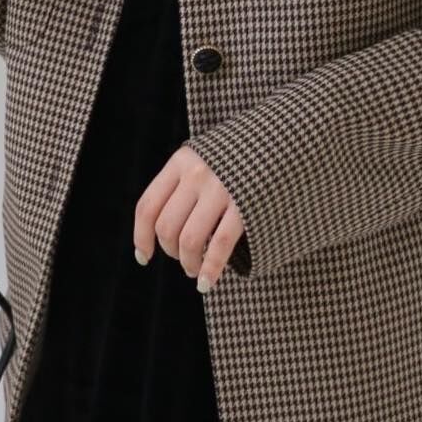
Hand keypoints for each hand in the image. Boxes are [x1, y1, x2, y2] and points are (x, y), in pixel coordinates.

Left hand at [132, 142, 244, 293]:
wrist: (280, 138)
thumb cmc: (237, 155)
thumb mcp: (203, 158)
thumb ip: (182, 183)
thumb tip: (160, 228)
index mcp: (180, 162)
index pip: (148, 206)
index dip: (141, 237)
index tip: (143, 257)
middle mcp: (196, 174)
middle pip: (167, 227)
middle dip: (170, 251)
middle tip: (182, 259)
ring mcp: (220, 189)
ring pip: (190, 240)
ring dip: (188, 263)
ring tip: (194, 270)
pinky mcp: (245, 206)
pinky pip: (220, 246)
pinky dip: (209, 270)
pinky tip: (205, 283)